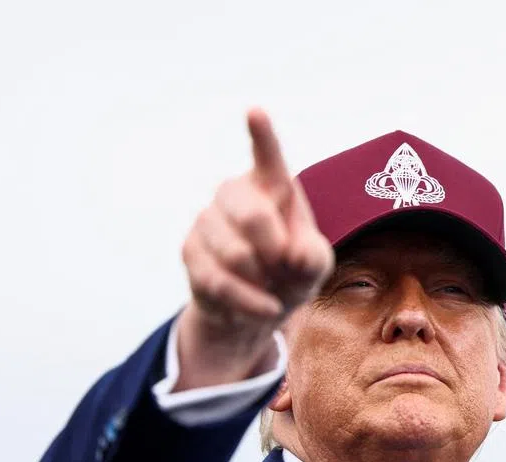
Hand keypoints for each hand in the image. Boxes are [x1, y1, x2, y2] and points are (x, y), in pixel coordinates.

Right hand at [175, 109, 333, 390]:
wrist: (256, 305)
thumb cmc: (292, 271)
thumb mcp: (315, 266)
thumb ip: (314, 257)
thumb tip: (292, 255)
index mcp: (271, 184)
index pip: (267, 155)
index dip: (262, 134)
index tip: (255, 111)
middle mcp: (235, 194)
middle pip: (251, 213)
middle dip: (273, 248)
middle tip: (283, 264)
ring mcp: (207, 221)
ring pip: (233, 253)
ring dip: (260, 279)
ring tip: (269, 284)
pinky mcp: (190, 252)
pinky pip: (219, 281)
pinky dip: (248, 301)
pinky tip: (264, 306)